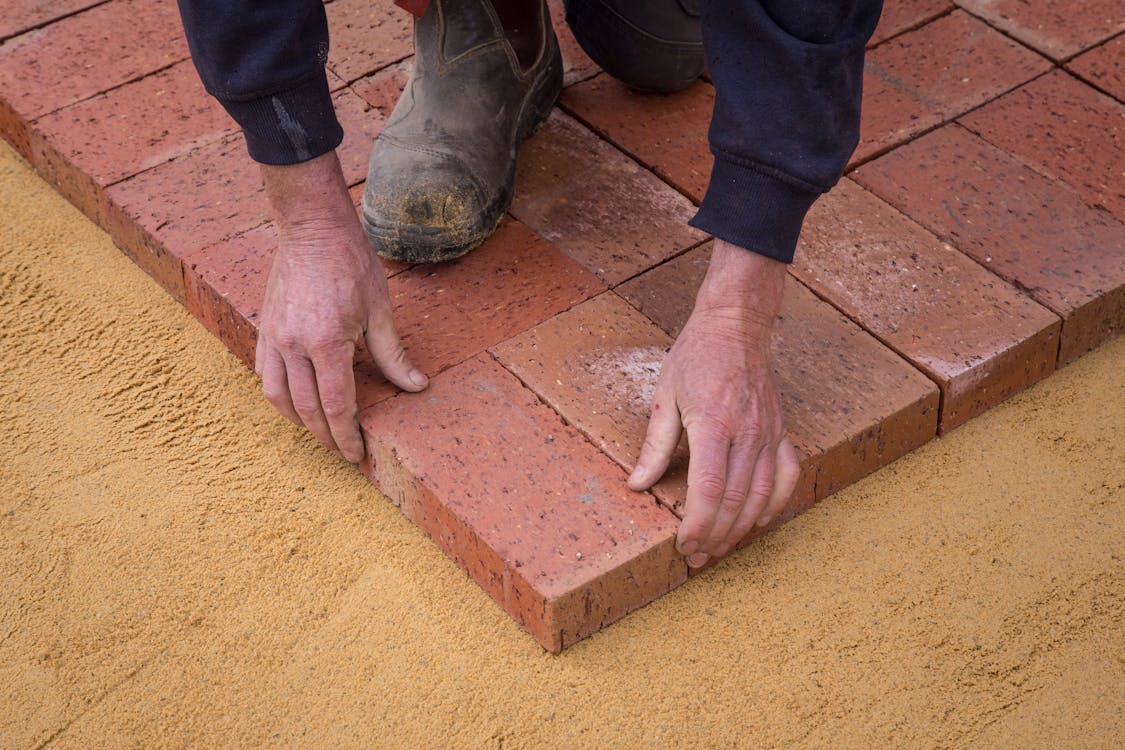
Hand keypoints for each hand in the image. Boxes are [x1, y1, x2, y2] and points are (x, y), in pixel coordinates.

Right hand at [254, 152, 427, 461]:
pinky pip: (264, 376)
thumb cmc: (350, 264)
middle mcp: (293, 344)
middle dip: (326, 436)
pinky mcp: (264, 330)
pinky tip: (296, 404)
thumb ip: (394, 355)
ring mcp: (273, 338)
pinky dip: (279, 397)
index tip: (357, 454)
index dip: (346, 435)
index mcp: (326, 341)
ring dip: (300, 422)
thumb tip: (416, 386)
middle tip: (343, 451)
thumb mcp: (380, 310)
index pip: (335, 405)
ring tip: (321, 433)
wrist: (312, 230)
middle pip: (307, 409)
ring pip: (278, 398)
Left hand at [628, 240, 799, 566]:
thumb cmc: (696, 357)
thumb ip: (654, 446)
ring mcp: (769, 434)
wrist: (736, 325)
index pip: (708, 491)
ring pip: (761, 496)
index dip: (696, 525)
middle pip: (735, 502)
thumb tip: (637, 485)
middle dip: (714, 536)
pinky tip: (759, 522)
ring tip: (719, 548)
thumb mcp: (664, 397)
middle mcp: (747, 434)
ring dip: (740, 529)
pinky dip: (775, 504)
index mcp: (714, 425)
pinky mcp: (781, 431)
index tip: (683, 545)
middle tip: (696, 558)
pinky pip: (787, 477)